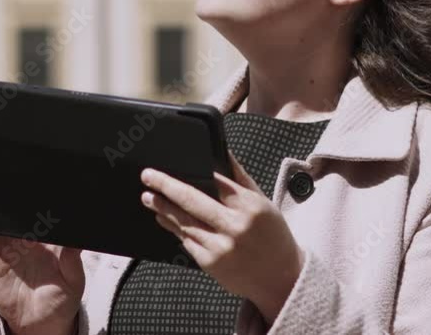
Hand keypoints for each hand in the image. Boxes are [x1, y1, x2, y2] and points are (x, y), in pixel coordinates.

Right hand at [0, 186, 83, 334]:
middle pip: (4, 213)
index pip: (30, 212)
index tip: (19, 181)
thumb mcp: (74, 277)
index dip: (23, 197)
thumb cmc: (62, 297)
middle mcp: (19, 241)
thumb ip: (72, 258)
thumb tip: (77, 237)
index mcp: (41, 238)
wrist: (44, 324)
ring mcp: (2, 252)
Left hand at [139, 152, 304, 324]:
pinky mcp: (211, 262)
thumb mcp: (263, 203)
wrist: (281, 277)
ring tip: (148, 197)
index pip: (216, 182)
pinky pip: (187, 241)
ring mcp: (221, 246)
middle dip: (166, 186)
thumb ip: (241, 179)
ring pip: (185, 222)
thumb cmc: (273, 236)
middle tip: (148, 176)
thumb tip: (223, 153)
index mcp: (250, 206)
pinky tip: (164, 219)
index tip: (174, 164)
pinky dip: (173, 228)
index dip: (193, 171)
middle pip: (192, 200)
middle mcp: (235, 226)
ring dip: (163, 208)